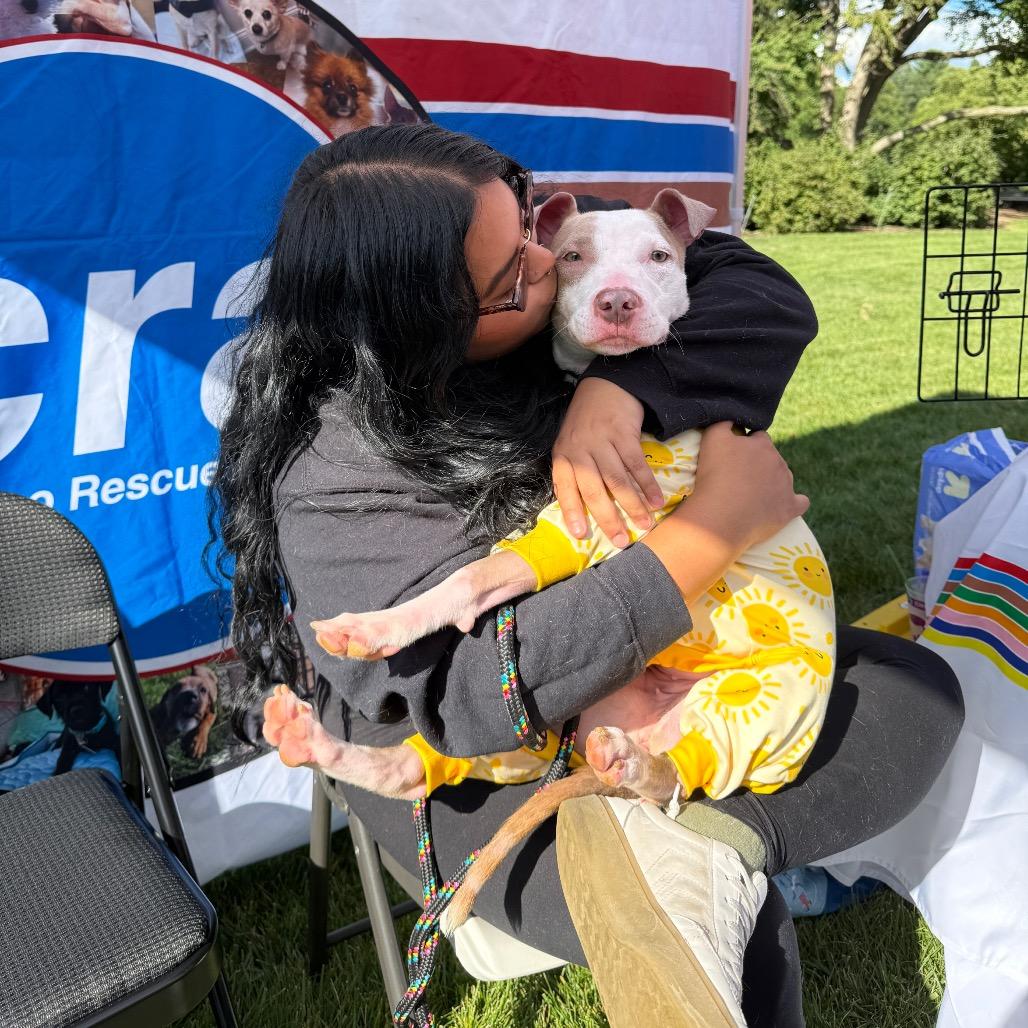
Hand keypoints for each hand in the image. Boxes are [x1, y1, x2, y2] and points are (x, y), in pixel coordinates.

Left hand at [552, 378, 664, 546]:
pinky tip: (657, 500)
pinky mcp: (623, 433)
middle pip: (593, 490)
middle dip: (607, 518)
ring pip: (617, 480)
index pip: (564, 487)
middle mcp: (579, 450)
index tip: (581, 534)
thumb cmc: (587, 422)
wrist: (605, 385)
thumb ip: (575, 472)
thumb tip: (583, 510)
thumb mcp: (571, 445)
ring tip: (644, 524)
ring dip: (633, 505)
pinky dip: (648, 484)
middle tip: (620, 540)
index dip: (571, 512)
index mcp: (563, 455)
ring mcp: (601, 441)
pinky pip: (636, 464)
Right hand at [641, 423, 807, 606]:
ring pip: (783, 478)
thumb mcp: (712, 438)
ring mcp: (787, 486)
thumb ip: (724, 423)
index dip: (745, 446)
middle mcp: (779, 462)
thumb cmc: (715, 475)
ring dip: (771, 482)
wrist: (721, 515)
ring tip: (750, 494)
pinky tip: (784, 504)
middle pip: (771, 458)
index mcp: (763, 444)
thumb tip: (733, 418)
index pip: (758, 438)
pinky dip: (794, 502)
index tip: (732, 457)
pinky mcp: (789, 508)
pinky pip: (801, 502)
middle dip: (758, 464)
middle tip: (737, 477)